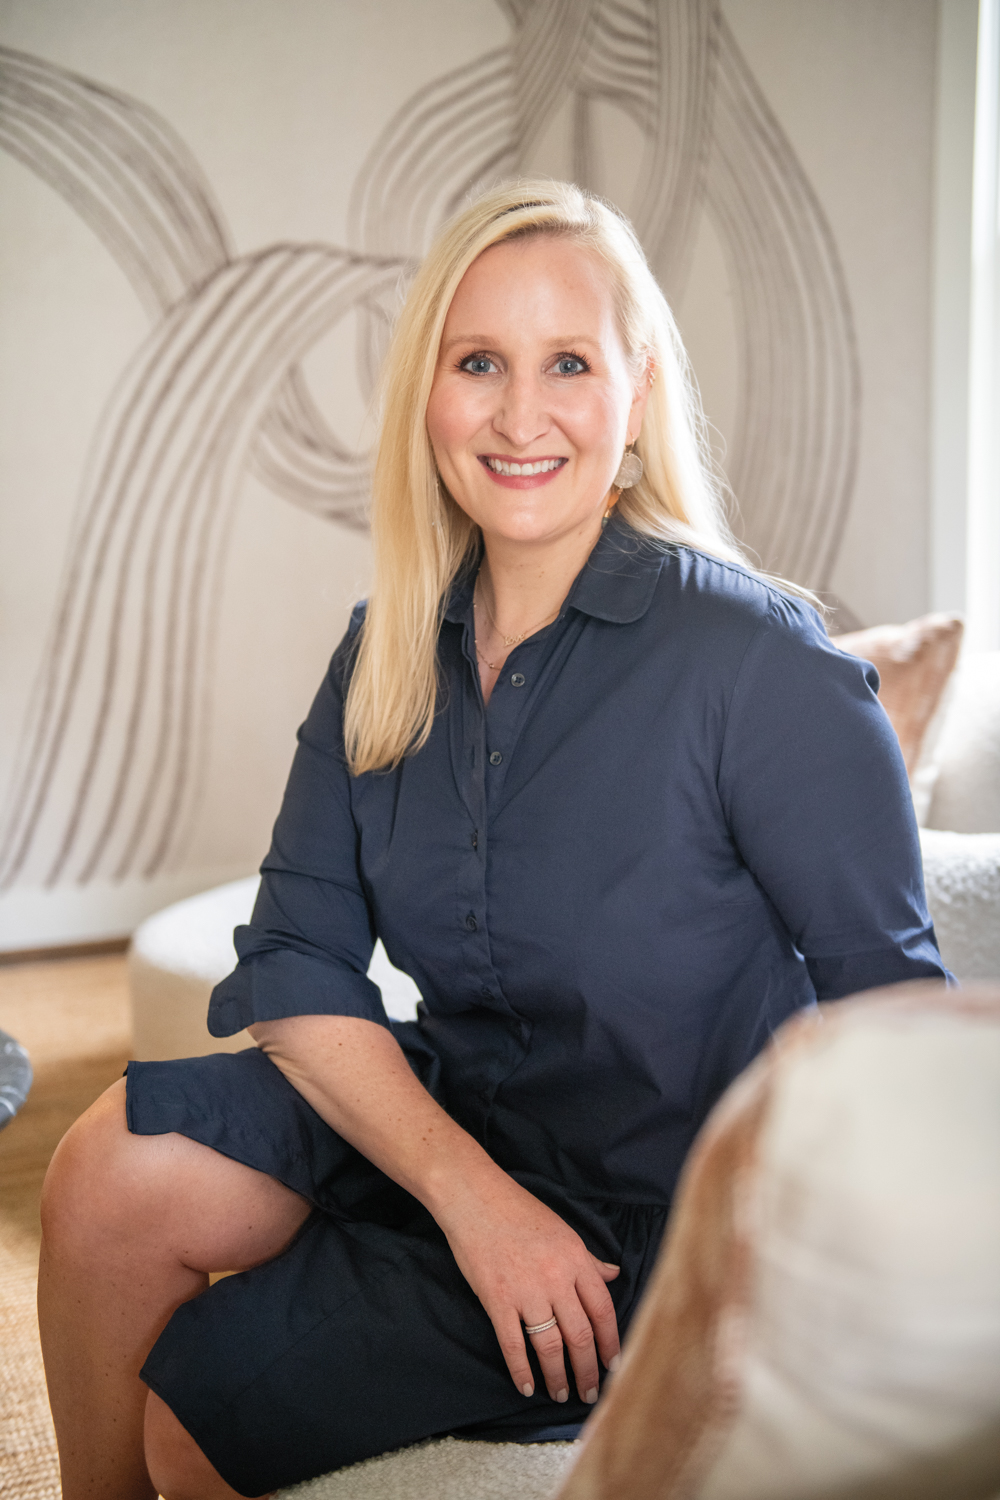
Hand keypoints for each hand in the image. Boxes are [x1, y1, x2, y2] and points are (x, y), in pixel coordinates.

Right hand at [436, 1174, 620, 1404]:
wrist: (475, 1199)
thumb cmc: (519, 1211)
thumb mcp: (563, 1231)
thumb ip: (588, 1259)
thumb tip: (612, 1275)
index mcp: (576, 1259)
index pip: (603, 1311)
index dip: (611, 1343)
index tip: (615, 1366)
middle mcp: (556, 1278)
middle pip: (580, 1335)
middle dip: (588, 1370)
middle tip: (591, 1393)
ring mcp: (526, 1291)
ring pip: (550, 1345)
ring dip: (558, 1375)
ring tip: (562, 1393)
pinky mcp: (497, 1299)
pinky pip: (513, 1344)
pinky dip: (521, 1369)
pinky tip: (527, 1386)